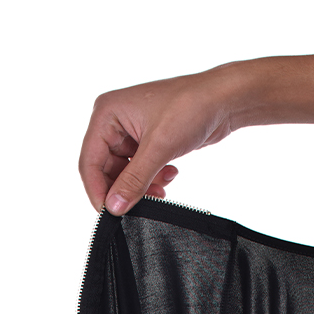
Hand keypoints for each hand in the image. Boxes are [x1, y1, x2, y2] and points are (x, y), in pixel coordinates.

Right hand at [78, 67, 239, 215]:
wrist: (223, 100)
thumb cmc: (191, 107)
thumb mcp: (159, 148)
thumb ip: (134, 180)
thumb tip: (114, 206)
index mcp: (107, 114)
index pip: (90, 162)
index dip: (98, 191)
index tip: (109, 214)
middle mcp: (114, 122)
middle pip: (106, 170)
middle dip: (126, 189)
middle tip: (143, 203)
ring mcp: (131, 132)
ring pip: (124, 173)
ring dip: (142, 186)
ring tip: (162, 188)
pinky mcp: (147, 142)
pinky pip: (140, 170)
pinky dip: (153, 179)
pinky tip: (169, 175)